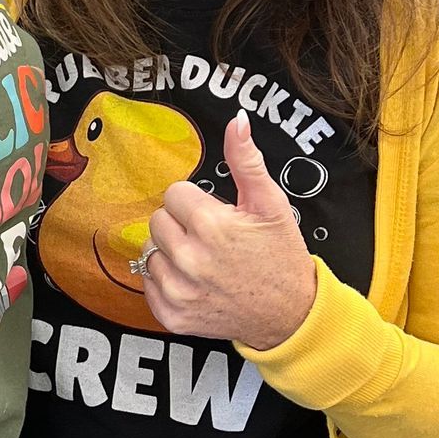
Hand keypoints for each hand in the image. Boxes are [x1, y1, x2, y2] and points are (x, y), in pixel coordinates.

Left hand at [141, 112, 318, 352]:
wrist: (290, 314)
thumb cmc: (280, 256)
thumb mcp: (271, 203)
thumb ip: (246, 160)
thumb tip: (237, 120)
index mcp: (211, 225)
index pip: (174, 193)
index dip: (196, 202)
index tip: (215, 215)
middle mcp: (190, 260)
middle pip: (157, 220)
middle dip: (181, 224)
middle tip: (210, 237)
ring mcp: (179, 292)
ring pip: (149, 251)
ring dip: (170, 252)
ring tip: (202, 260)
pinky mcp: (172, 316)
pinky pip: (147, 284)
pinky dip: (165, 281)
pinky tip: (193, 281)